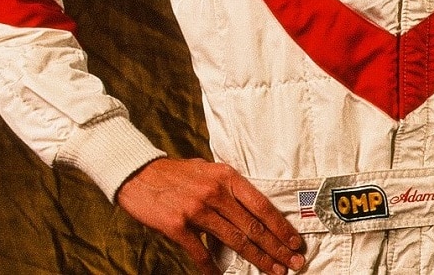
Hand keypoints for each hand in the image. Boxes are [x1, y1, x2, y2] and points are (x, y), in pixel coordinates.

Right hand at [116, 157, 305, 274]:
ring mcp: (197, 210)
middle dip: (276, 248)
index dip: (281, 227)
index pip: (262, 206)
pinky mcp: (177, 225)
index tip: (295, 242)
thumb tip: (253, 207)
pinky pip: (200, 252)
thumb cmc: (177, 173)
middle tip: (293, 263)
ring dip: (257, 258)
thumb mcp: (209, 170)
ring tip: (273, 270)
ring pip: (235, 240)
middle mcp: (216, 193)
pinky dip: (212, 267)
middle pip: (253, 226)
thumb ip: (230, 187)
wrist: (138, 173)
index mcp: (228, 177)